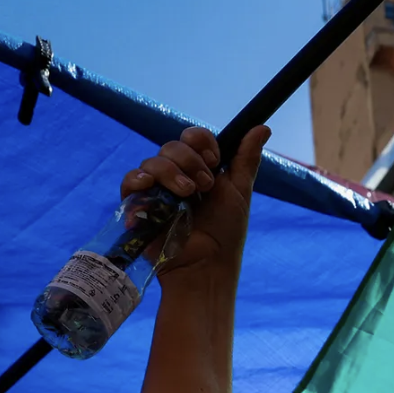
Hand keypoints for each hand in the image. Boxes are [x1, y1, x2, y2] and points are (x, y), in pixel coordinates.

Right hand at [121, 125, 269, 278]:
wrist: (208, 265)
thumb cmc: (225, 234)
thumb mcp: (239, 192)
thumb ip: (246, 159)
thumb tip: (263, 127)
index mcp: (198, 170)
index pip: (192, 138)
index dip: (201, 143)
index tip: (214, 160)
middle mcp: (175, 177)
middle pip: (172, 146)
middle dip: (190, 161)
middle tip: (204, 187)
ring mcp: (156, 191)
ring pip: (153, 161)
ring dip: (171, 173)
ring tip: (187, 196)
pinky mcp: (138, 207)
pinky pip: (130, 181)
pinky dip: (138, 179)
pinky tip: (149, 186)